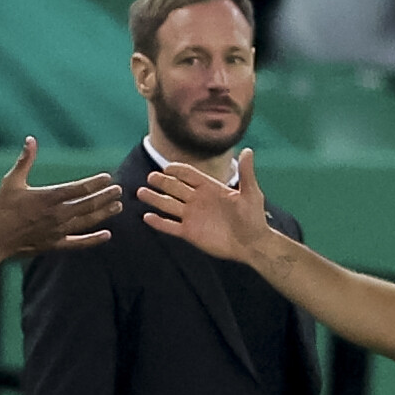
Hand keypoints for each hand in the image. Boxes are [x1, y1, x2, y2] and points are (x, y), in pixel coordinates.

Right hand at [0, 137, 121, 256]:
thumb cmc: (1, 208)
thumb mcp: (12, 181)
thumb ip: (25, 160)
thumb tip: (30, 140)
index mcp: (48, 197)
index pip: (78, 189)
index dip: (95, 183)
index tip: (107, 177)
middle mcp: (57, 214)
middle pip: (88, 204)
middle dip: (105, 196)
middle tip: (119, 190)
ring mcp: (57, 231)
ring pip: (87, 221)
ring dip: (104, 213)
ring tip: (118, 207)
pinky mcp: (55, 244)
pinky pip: (78, 242)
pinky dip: (93, 239)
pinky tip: (107, 235)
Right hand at [139, 150, 270, 263]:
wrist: (251, 244)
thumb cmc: (254, 218)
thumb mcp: (251, 193)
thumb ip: (246, 173)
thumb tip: (248, 150)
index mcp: (210, 188)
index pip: (189, 175)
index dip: (178, 170)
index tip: (167, 168)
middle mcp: (197, 200)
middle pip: (175, 188)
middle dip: (162, 182)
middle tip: (150, 178)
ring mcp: (192, 217)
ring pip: (168, 205)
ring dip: (155, 199)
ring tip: (141, 192)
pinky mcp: (189, 233)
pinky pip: (170, 226)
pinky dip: (159, 222)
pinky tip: (147, 217)